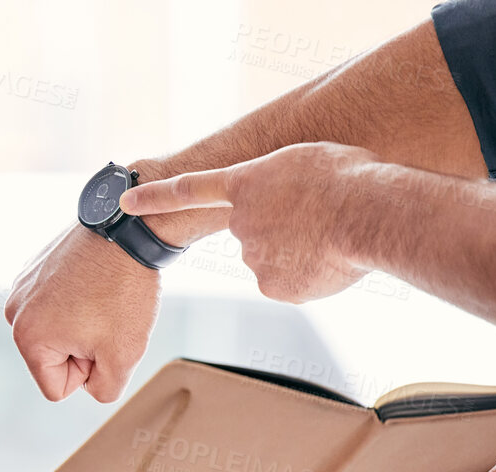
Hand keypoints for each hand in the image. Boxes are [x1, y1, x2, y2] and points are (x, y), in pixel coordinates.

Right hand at [4, 223, 161, 402]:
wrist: (128, 229)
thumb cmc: (124, 291)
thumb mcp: (124, 358)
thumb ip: (104, 390)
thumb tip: (90, 385)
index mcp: (27, 339)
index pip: (57, 388)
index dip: (88, 372)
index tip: (102, 339)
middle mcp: (14, 312)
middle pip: (52, 359)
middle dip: (82, 347)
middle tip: (105, 316)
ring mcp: (21, 287)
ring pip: (55, 330)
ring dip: (80, 323)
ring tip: (100, 297)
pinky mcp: (34, 268)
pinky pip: (57, 303)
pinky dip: (76, 298)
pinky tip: (93, 280)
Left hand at [120, 143, 375, 302]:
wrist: (370, 212)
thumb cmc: (351, 177)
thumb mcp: (308, 160)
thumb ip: (280, 183)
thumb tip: (279, 213)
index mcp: (246, 183)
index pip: (189, 190)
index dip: (155, 197)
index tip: (125, 202)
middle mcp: (241, 223)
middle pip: (254, 232)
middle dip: (281, 230)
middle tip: (317, 218)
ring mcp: (253, 258)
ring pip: (274, 259)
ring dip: (300, 252)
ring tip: (331, 236)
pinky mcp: (272, 287)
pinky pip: (290, 283)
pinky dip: (310, 276)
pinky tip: (331, 260)